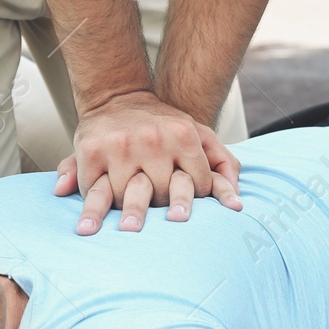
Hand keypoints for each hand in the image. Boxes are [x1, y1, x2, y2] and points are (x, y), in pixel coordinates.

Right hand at [53, 91, 243, 234]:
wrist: (118, 95)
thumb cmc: (164, 123)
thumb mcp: (199, 133)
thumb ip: (224, 164)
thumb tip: (237, 205)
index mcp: (184, 135)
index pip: (197, 185)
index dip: (194, 201)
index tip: (185, 212)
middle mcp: (153, 140)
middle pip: (161, 194)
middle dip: (161, 211)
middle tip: (157, 231)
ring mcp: (120, 145)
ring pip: (125, 195)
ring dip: (124, 214)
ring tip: (122, 233)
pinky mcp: (91, 150)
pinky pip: (93, 186)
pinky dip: (92, 203)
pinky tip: (92, 219)